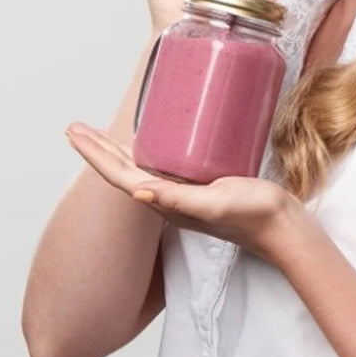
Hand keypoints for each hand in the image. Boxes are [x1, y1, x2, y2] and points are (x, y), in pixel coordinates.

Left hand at [65, 122, 301, 265]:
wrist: (281, 228)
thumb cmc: (252, 216)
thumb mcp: (215, 203)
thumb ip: (180, 199)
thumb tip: (139, 192)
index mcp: (166, 201)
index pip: (118, 175)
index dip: (94, 153)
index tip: (74, 132)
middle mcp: (168, 198)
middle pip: (122, 170)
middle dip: (97, 149)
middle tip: (74, 127)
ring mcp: (183, 194)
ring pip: (138, 169)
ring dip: (115, 151)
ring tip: (98, 135)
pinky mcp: (199, 187)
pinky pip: (161, 167)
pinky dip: (145, 153)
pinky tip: (149, 144)